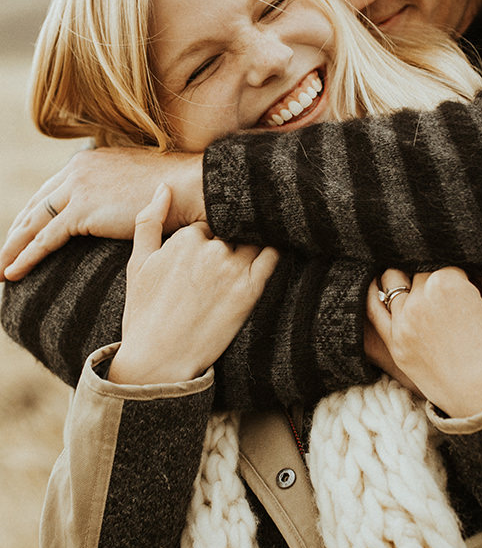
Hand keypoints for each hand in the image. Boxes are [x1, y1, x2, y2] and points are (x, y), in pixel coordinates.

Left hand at [1, 146, 204, 279]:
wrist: (192, 186)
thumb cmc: (178, 190)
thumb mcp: (141, 185)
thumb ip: (122, 194)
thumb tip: (123, 211)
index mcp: (90, 161)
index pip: (52, 192)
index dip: (33, 216)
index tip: (21, 235)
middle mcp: (78, 169)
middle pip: (36, 205)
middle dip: (15, 232)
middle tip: (1, 254)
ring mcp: (79, 187)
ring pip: (33, 222)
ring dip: (11, 247)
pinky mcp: (84, 209)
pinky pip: (45, 238)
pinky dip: (25, 256)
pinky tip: (12, 273)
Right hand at [108, 184, 276, 384]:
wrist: (160, 360)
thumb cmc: (144, 313)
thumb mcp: (137, 263)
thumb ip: (148, 221)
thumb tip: (163, 187)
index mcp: (185, 239)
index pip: (209, 222)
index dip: (210, 233)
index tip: (211, 244)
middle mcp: (211, 249)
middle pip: (232, 228)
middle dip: (233, 232)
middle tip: (236, 242)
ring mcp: (233, 269)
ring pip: (254, 237)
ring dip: (258, 234)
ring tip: (263, 235)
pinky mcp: (251, 291)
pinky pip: (272, 257)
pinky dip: (275, 246)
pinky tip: (278, 245)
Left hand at [367, 267, 481, 418]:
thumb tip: (478, 267)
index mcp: (447, 284)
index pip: (450, 262)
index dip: (462, 273)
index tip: (470, 284)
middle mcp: (419, 299)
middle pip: (422, 271)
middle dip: (437, 277)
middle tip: (451, 294)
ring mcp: (402, 323)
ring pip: (394, 281)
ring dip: (407, 279)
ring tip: (420, 286)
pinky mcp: (394, 344)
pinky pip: (373, 310)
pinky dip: (374, 293)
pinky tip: (378, 285)